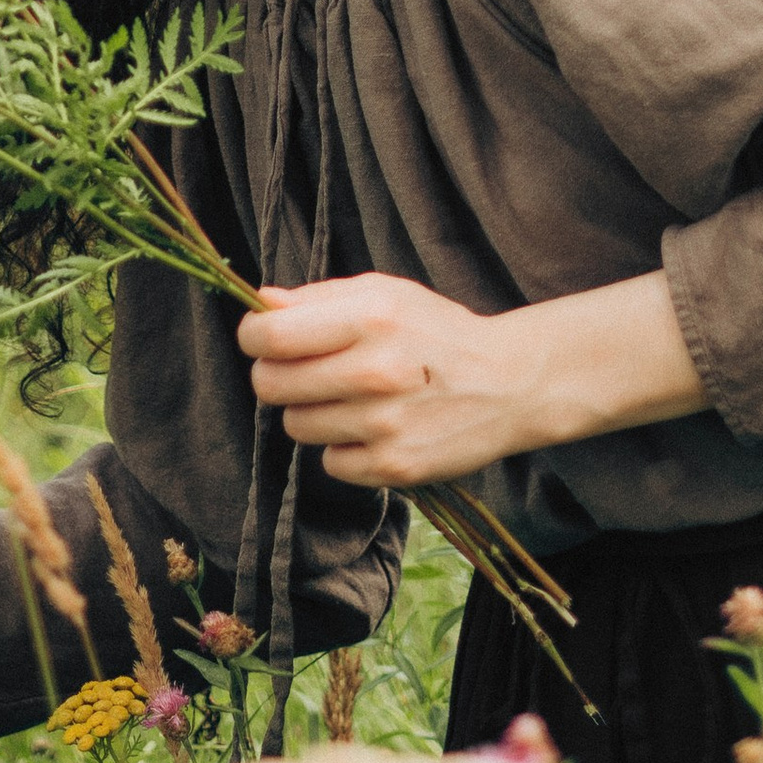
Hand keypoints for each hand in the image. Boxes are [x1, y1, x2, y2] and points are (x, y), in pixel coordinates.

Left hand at [236, 275, 534, 488]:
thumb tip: (261, 303)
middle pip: (271, 386)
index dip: (253, 337)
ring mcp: (385, 425)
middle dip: (276, 375)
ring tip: (350, 397)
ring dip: (312, 411)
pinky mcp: (396, 468)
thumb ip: (319, 298)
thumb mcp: (385, 294)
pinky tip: (374, 428)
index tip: (262, 337)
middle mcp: (375, 373)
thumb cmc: (436, 332)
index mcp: (370, 318)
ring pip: (296, 426)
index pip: (271, 337)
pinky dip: (343, 448)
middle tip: (305, 370)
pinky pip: (330, 463)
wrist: (508, 384)